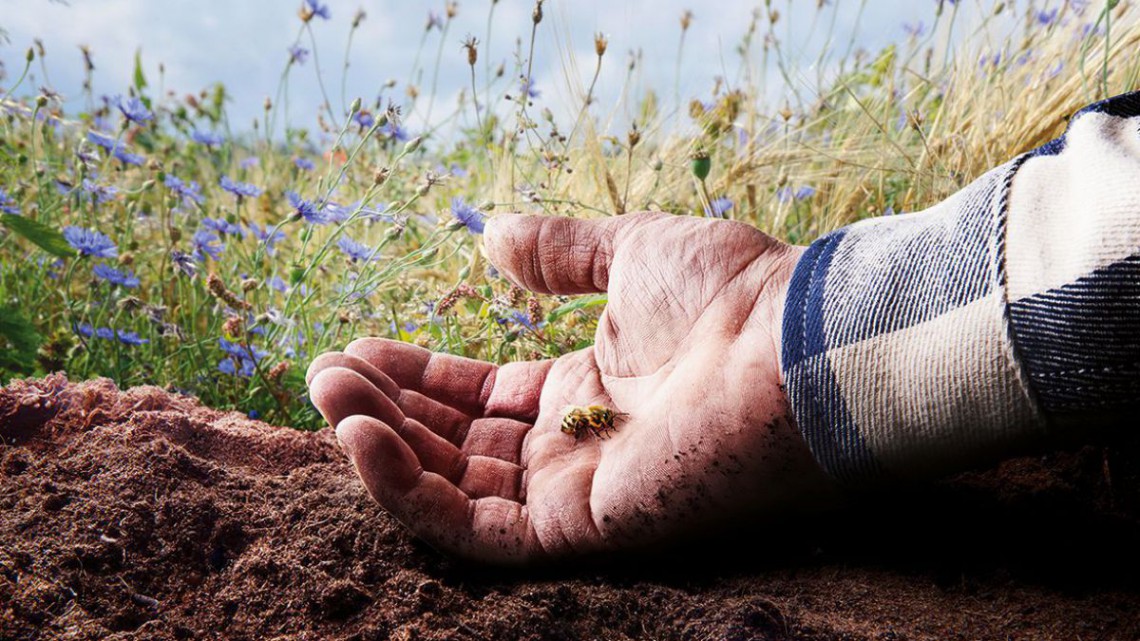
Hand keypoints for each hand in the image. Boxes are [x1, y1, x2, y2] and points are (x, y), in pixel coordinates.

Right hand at [307, 212, 833, 562]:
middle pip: (458, 443)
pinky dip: (412, 493)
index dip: (419, 377)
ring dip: (383, 446)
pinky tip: (361, 439)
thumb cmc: (734, 294)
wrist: (799, 343)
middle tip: (321, 374)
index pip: (482, 397)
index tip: (356, 351)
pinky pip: (477, 528)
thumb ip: (560, 251)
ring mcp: (576, 492)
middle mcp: (576, 447)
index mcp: (587, 389)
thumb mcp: (631, 251)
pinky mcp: (580, 527)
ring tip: (326, 397)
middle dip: (388, 411)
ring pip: (456, 488)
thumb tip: (490, 234)